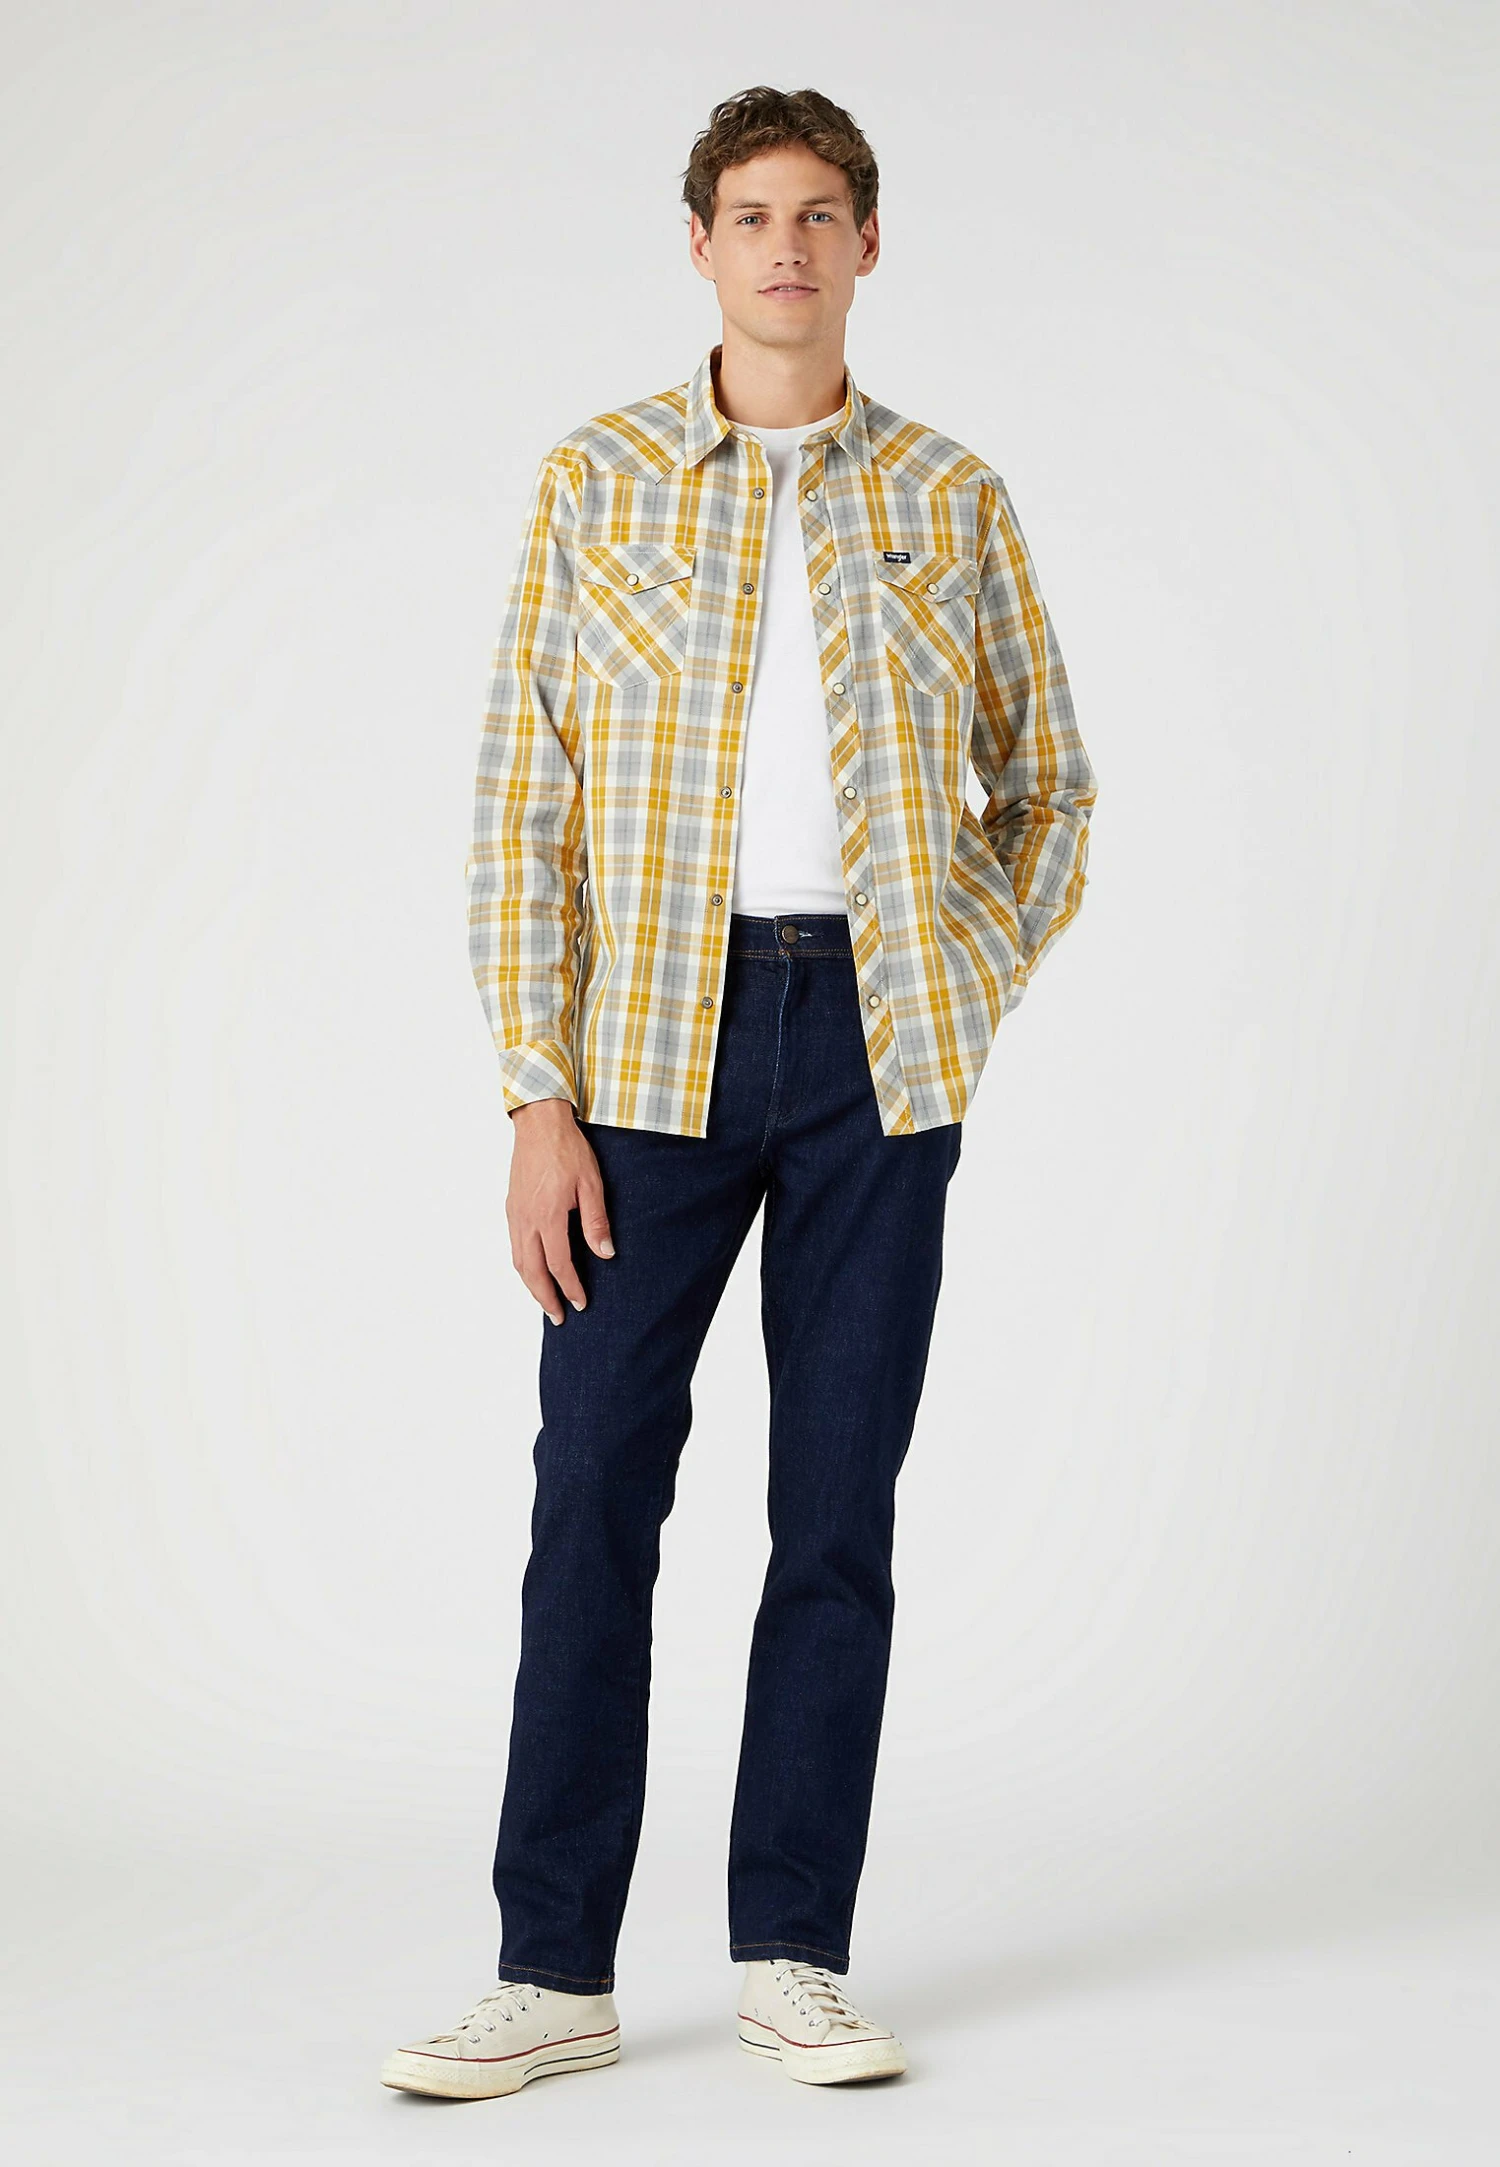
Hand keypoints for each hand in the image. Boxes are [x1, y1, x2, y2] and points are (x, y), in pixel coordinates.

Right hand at [506, 1099, 614, 1324]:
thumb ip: (596, 1222)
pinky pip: (514, 1245)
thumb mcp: (591, 1184)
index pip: (558, 1264)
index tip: (581, 1303)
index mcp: (547, 1216)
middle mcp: (526, 1219)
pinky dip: (523, 1265)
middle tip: (559, 1318)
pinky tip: (534, 1270)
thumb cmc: (568, 1151)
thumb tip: (605, 1255)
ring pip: (518, 1261)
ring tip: (545, 1301)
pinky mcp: (511, 1207)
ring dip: (531, 1285)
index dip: (570, 1287)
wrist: (539, 1124)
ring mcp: (515, 1214)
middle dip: (544, 1298)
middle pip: (531, 1271)